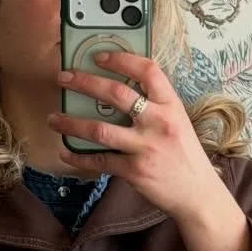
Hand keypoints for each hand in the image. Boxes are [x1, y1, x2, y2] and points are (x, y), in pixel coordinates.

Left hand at [48, 49, 223, 221]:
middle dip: (84, 83)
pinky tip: (66, 153)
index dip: (121, 59)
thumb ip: (155, 107)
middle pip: (116, 94)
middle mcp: (159, 122)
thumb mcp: (178, 123)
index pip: (147, 71)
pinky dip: (79, 157)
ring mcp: (146, 147)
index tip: (98, 56)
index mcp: (171, 106)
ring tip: (54, 119)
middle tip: (64, 78)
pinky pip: (100, 160)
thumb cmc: (185, 156)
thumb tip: (118, 93)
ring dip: (72, 123)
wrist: (197, 194)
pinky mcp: (135, 170)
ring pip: (100, 129)